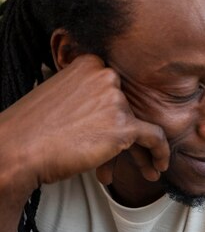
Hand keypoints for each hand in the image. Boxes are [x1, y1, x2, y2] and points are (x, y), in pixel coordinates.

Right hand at [0, 54, 169, 186]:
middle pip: (130, 108)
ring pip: (142, 126)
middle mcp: (106, 76)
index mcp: (90, 63)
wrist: (17, 149)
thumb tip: (105, 110)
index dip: (118, 114)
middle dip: (130, 135)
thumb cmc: (33, 128)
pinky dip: (160, 153)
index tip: (117, 131)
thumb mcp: (60, 94)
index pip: (117, 89)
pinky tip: (159, 166)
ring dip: (142, 151)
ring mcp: (116, 100)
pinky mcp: (123, 126)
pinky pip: (156, 138)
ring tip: (148, 169)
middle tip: (134, 156)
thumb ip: (86, 93)